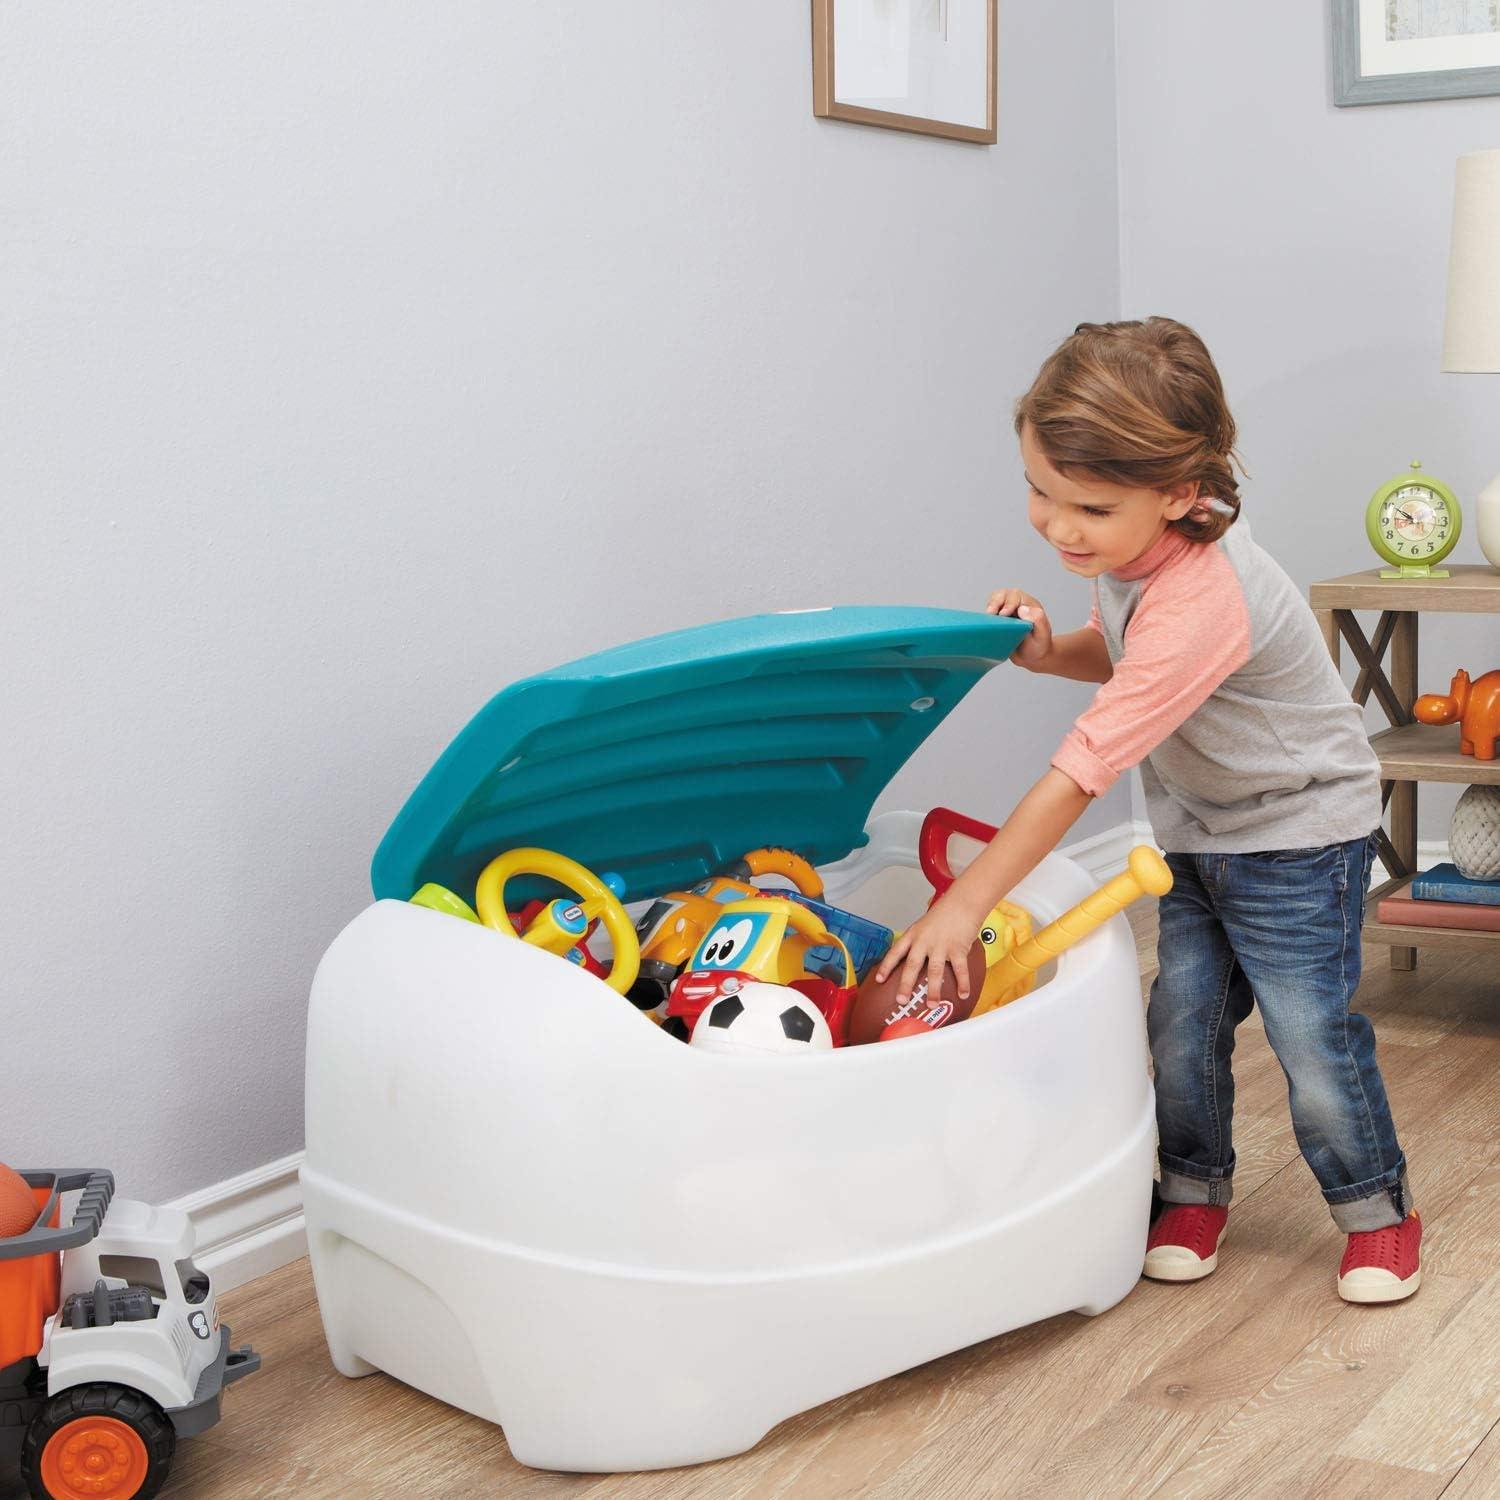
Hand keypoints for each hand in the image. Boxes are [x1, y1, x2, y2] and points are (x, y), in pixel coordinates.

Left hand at [874, 890, 982, 1005]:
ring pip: (934, 971)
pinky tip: (963, 994)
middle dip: (905, 984)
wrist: (962, 902)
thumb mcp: (924, 925)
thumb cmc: (944, 913)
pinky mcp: (958, 948)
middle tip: (902, 1000)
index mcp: (913, 935)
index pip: (895, 952)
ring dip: (933, 989)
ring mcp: (941, 945)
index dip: (886, 966)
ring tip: (931, 1004)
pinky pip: (960, 969)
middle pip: (912, 965)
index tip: (879, 980)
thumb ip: (918, 942)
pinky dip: (962, 983)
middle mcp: (924, 941)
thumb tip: (915, 961)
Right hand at [986, 588, 1052, 669]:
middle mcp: (1015, 605)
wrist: (1032, 657)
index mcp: (1028, 605)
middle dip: (995, 602)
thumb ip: (1039, 619)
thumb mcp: (1043, 634)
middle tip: (990, 614)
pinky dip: (985, 617)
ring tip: (987, 618)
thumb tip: (1022, 608)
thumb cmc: (1039, 645)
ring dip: (989, 607)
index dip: (1008, 603)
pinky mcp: (996, 621)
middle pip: (1001, 595)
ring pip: (993, 601)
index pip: (1015, 596)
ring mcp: (1005, 612)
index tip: (1003, 614)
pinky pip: (988, 614)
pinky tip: (985, 625)